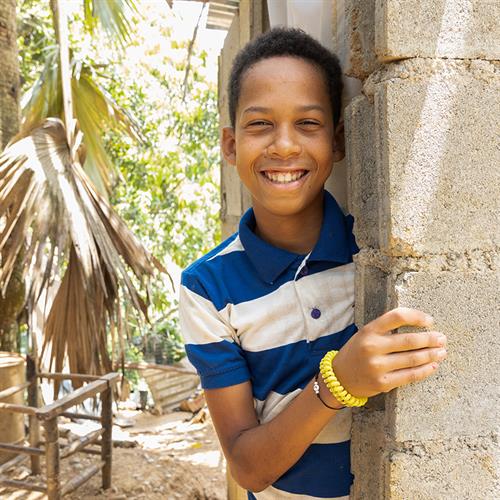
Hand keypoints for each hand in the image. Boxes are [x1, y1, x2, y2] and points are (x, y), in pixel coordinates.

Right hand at [332, 308, 446, 397]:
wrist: (340, 378)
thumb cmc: (357, 352)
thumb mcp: (365, 334)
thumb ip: (386, 330)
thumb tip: (420, 328)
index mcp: (368, 331)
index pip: (397, 316)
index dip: (416, 317)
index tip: (429, 321)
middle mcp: (372, 347)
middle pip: (409, 340)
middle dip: (430, 339)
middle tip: (442, 338)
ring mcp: (377, 366)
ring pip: (413, 359)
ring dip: (431, 355)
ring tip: (441, 352)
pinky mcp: (383, 383)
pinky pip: (410, 376)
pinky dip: (425, 370)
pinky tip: (432, 366)